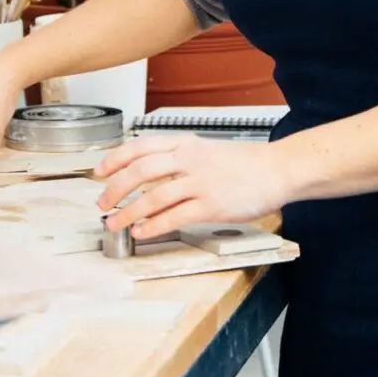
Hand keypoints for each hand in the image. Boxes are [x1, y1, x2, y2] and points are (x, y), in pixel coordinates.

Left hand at [95, 135, 290, 240]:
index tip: (99, 172)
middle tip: (101, 204)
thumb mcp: (208, 150)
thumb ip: (181, 158)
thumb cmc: (246, 163)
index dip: (115, 159)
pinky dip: (153, 226)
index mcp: (186, 143)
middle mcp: (189, 160)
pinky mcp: (211, 205)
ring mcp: (200, 182)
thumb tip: (150, 174)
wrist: (279, 169)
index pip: (140, 146)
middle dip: (115, 189)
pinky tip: (142, 232)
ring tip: (115, 224)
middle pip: (140, 171)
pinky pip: (175, 217)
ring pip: (153, 197)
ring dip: (128, 212)